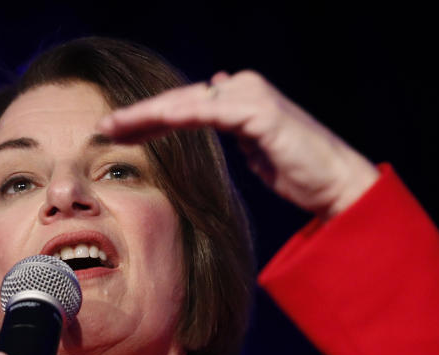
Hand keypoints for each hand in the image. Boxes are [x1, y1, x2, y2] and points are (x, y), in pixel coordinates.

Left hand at [97, 70, 379, 218]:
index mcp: (240, 96)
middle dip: (139, 115)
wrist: (336, 183)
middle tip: (103, 127)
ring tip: (113, 127)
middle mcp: (243, 87)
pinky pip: (207, 113)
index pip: (186, 105)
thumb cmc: (299, 172)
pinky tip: (149, 124)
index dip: (150, 117)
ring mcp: (250, 95)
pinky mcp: (258, 111)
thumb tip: (210, 110)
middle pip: (180, 100)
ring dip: (147, 115)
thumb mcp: (257, 150)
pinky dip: (176, 117)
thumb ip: (234, 130)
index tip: (117, 131)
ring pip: (186, 104)